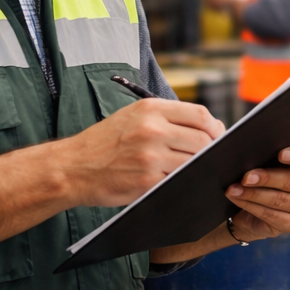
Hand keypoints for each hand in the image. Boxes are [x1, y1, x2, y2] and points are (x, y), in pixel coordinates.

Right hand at [57, 98, 224, 209]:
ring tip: (192, 168)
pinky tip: (178, 180)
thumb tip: (207, 126)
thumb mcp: (132, 117)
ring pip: (193, 161)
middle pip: (202, 139)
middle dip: (211, 150)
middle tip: (209, 157)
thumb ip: (166, 118)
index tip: (217, 135)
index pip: (199, 114)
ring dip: (197, 167)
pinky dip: (183, 181)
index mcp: (151, 109)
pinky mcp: (147, 180)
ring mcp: (150, 155)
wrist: (72, 167)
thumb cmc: (104, 143)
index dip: (215, 127)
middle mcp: (152, 129)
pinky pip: (178, 180)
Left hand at [225, 143, 289, 243]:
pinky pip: (272, 215)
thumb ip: (263, 146)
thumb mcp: (268, 156)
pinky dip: (251, 207)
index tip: (280, 154)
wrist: (262, 202)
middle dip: (267, 178)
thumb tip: (234, 135)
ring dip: (254, 194)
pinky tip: (238, 199)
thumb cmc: (267, 170)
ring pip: (280, 200)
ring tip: (234, 189)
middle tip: (246, 177)